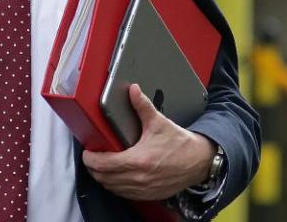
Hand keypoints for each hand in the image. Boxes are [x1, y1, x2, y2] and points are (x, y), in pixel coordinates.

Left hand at [82, 84, 214, 200]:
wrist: (199, 161)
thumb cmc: (180, 144)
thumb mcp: (159, 122)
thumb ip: (142, 106)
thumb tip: (133, 90)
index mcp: (138, 160)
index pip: (103, 164)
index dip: (90, 158)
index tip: (87, 152)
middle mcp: (138, 178)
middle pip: (103, 178)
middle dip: (93, 168)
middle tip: (92, 157)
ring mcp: (142, 189)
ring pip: (112, 188)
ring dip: (103, 178)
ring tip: (102, 166)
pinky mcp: (148, 195)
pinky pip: (123, 194)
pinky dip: (116, 186)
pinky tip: (116, 176)